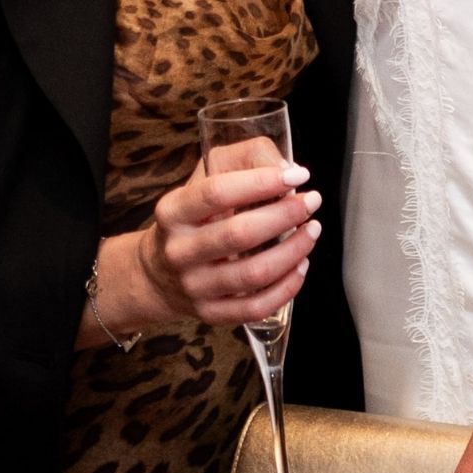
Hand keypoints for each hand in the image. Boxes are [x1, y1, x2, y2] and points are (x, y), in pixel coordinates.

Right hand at [139, 142, 322, 330]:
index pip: (217, 192)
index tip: (297, 176)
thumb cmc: (194, 218)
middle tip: (312, 201)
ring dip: (293, 250)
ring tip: (312, 230)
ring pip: (253, 274)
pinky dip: (287, 287)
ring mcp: (193, 286)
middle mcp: (179, 251)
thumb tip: (286, 169)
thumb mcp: (206, 177)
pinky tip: (301, 265)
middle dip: (285, 215)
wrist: (159, 273)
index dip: (262, 182)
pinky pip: (256, 307)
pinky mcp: (209, 313)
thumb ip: (245, 159)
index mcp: (173, 211)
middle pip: (239, 234)